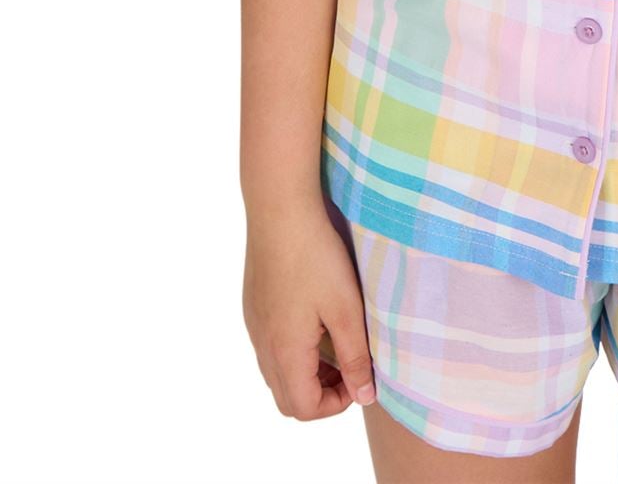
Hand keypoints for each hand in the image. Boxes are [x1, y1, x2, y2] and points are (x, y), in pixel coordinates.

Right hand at [242, 203, 376, 420]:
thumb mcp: (346, 308)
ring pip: (276, 372)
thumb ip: (356, 357)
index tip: (360, 378)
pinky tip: (316, 318)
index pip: (303, 408)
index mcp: (284, 351)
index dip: (335, 404)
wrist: (280, 210)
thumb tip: (364, 396)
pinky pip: (270, 346)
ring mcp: (254, 324)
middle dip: (321, 393)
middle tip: (350, 366)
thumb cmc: (316, 257)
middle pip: (286, 397)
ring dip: (307, 372)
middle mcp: (263, 344)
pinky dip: (294, 350)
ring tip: (337, 343)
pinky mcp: (253, 305)